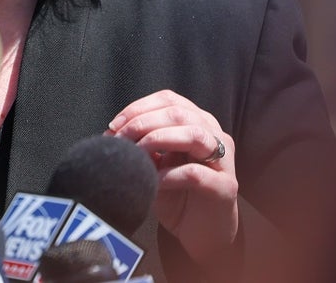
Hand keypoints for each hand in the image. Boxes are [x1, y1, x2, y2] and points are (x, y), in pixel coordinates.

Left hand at [105, 90, 237, 265]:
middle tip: (120, 141)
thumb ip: (141, 146)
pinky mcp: (224, 187)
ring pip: (194, 135)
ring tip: (137, 155)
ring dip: (158, 140)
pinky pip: (195, 173)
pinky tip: (153, 182)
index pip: (169, 100)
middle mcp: (214, 136)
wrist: (203, 235)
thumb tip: (111, 133)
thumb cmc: (178, 196)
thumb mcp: (156, 166)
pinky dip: (169, 175)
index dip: (139, 108)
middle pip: (179, 113)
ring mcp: (223, 161)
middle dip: (143, 123)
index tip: (114, 125)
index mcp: (198, 123)